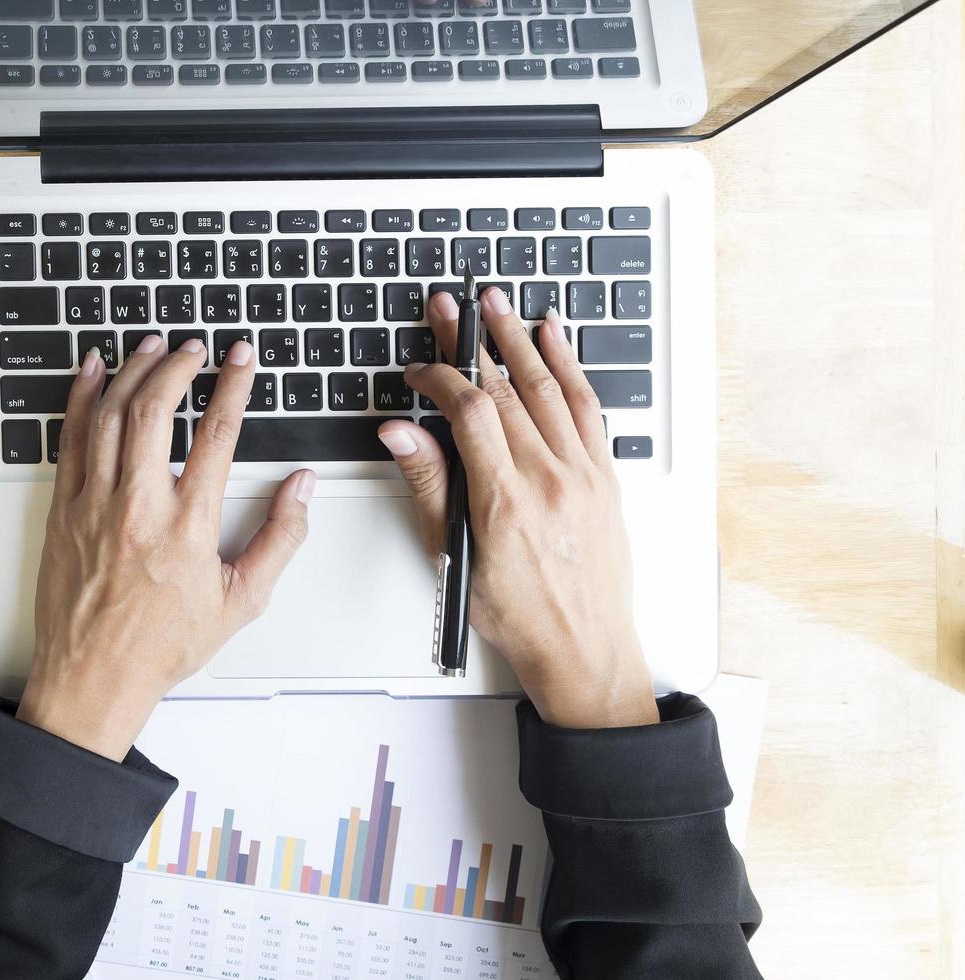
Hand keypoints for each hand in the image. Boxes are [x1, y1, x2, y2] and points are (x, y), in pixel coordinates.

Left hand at [18, 335, 315, 759]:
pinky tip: (92, 372)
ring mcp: (93, 506)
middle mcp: (138, 507)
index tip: (240, 358)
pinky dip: (81, 398)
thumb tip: (301, 488)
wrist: (94, 679)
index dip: (233, 385)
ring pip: (109, 415)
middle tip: (193, 348)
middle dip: (177, 365)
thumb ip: (279, 538)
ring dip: (132, 372)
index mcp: (187, 526)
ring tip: (151, 347)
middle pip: (154, 410)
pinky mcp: (62, 512)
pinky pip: (70, 439)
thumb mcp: (241, 601)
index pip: (216, 434)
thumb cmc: (162, 646)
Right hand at [376, 289, 657, 728]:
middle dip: (473, 341)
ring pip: (550, 389)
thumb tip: (400, 435)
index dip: (440, 379)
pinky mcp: (605, 478)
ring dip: (521, 340)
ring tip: (498, 305)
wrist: (584, 650)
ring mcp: (584, 476)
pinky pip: (588, 409)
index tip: (420, 370)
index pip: (470, 412)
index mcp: (506, 502)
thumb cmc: (520, 616)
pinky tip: (554, 340)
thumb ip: (429, 486)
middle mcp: (551, 480)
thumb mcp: (455, 558)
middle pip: (508, 389)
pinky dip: (570, 368)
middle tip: (451, 307)